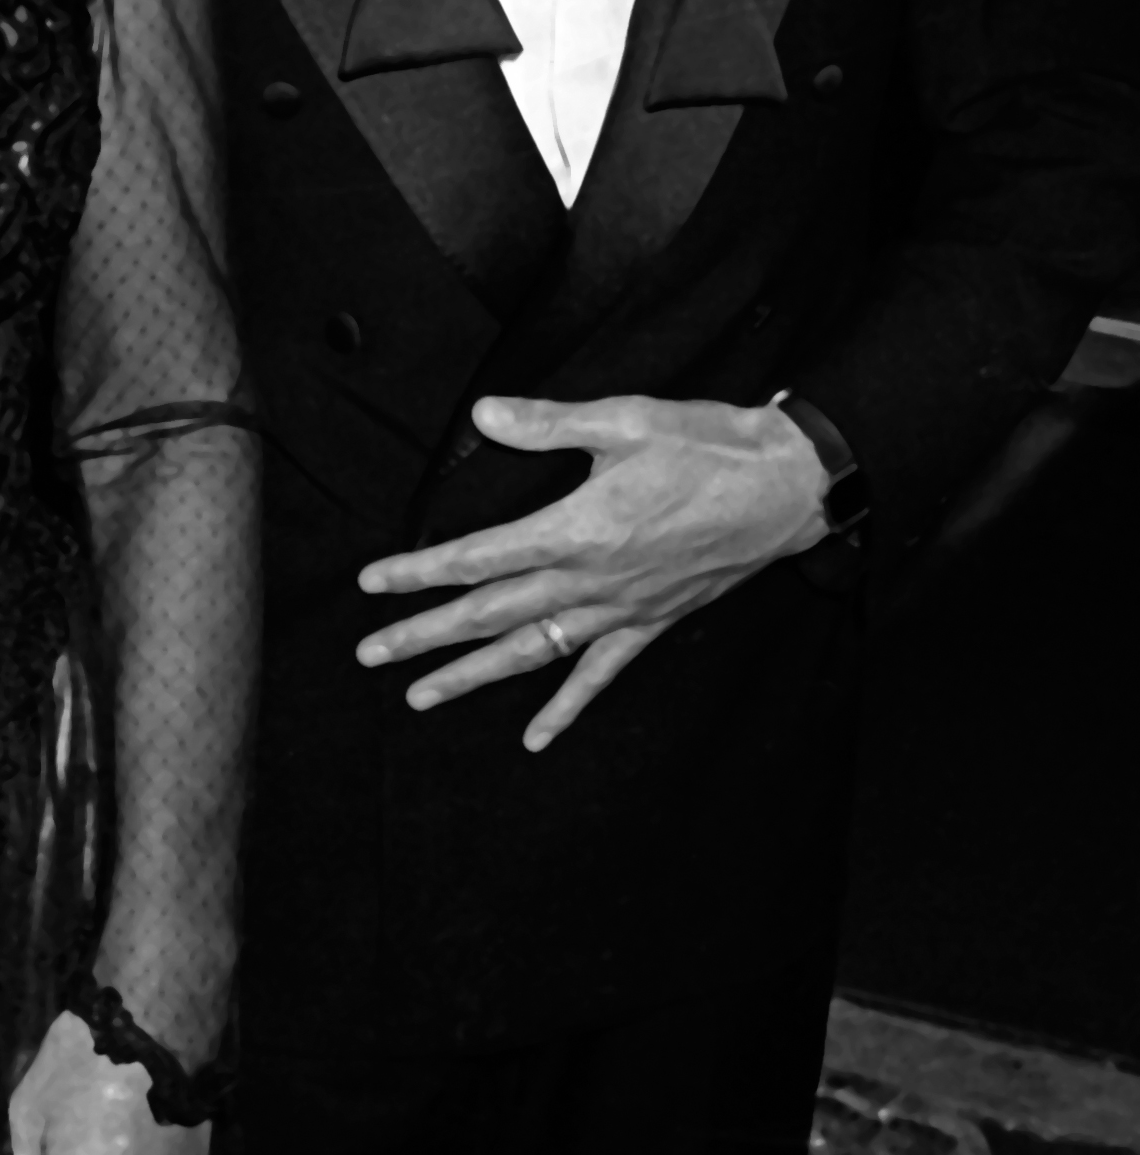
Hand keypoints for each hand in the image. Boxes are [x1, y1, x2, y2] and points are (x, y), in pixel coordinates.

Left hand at [357, 393, 830, 750]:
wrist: (786, 487)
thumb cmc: (706, 446)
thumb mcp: (624, 419)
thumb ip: (547, 423)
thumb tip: (483, 415)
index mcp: (574, 530)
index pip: (478, 558)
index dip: (419, 572)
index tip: (371, 584)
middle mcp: (590, 581)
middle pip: (490, 614)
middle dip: (424, 635)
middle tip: (369, 655)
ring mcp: (620, 610)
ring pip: (531, 653)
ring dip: (472, 677)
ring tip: (420, 697)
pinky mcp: (650, 624)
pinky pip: (599, 676)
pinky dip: (565, 710)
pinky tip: (534, 739)